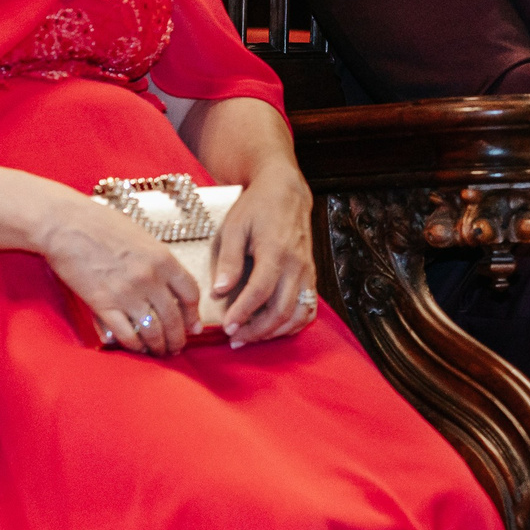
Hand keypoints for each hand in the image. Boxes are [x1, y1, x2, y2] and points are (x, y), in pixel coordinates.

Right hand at [25, 184, 203, 356]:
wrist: (65, 224)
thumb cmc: (100, 224)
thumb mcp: (140, 237)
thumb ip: (156, 260)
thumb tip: (167, 282)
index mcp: (163, 258)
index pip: (190, 293)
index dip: (193, 315)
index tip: (192, 326)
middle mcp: (150, 279)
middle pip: (174, 319)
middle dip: (177, 339)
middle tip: (176, 347)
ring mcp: (128, 294)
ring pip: (153, 332)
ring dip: (158, 347)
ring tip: (158, 352)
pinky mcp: (103, 305)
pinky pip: (126, 335)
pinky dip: (134, 346)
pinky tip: (136, 348)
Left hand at [208, 161, 318, 344]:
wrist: (285, 191)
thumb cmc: (257, 207)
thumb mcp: (234, 227)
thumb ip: (229, 261)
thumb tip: (219, 291)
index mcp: (275, 251)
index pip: (260, 292)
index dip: (243, 313)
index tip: (226, 327)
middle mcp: (296, 265)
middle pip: (281, 310)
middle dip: (257, 330)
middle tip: (235, 338)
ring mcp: (307, 271)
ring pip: (297, 314)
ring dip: (274, 332)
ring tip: (250, 336)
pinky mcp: (311, 275)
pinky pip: (308, 308)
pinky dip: (293, 324)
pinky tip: (274, 328)